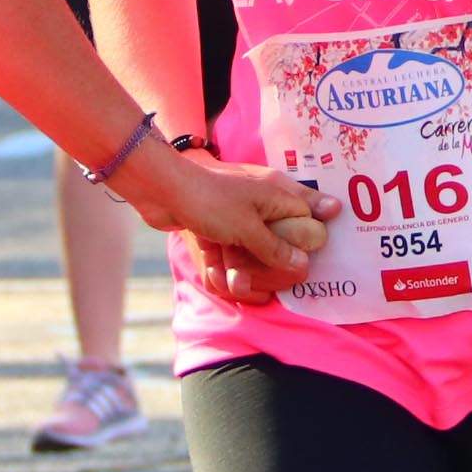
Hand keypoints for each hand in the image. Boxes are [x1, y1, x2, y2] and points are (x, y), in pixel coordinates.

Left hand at [134, 151, 335, 303]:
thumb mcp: (248, 227)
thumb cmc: (209, 201)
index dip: (309, 238)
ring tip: (233, 281)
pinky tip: (216, 273)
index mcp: (276, 193)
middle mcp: (261, 202)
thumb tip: (304, 264)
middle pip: (282, 236)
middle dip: (270, 261)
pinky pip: (231, 250)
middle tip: (263, 278)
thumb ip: (276, 247)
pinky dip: (224, 263)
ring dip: (243, 268)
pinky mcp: (219, 226)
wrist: (161, 190)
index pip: (308, 214)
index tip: (307, 262)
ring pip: (254, 248)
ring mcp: (239, 214)